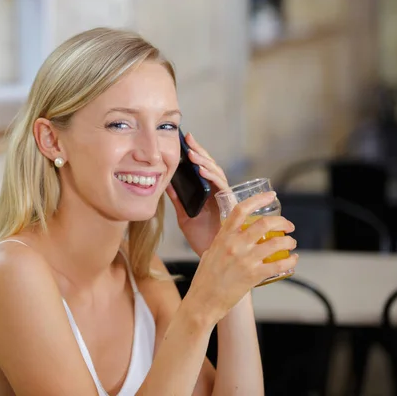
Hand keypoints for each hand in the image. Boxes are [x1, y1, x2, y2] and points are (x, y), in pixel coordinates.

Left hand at [166, 132, 230, 255]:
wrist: (212, 258)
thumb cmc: (202, 239)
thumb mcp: (185, 216)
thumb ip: (178, 200)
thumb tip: (165, 184)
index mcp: (208, 193)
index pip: (203, 169)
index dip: (196, 154)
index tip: (186, 141)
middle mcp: (218, 193)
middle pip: (211, 167)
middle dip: (200, 152)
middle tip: (189, 139)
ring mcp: (225, 197)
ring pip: (217, 173)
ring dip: (204, 162)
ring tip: (192, 153)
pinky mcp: (230, 204)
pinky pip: (222, 187)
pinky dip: (211, 177)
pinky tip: (201, 170)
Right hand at [184, 192, 298, 325]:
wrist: (203, 301)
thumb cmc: (205, 278)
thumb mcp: (211, 251)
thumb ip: (224, 241)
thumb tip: (235, 235)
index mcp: (223, 236)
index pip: (241, 210)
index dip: (258, 199)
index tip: (270, 196)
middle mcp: (235, 245)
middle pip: (265, 223)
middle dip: (282, 222)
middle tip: (288, 226)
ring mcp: (245, 260)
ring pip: (276, 243)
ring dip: (289, 242)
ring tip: (291, 243)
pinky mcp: (254, 276)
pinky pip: (279, 265)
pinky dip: (291, 261)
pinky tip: (293, 260)